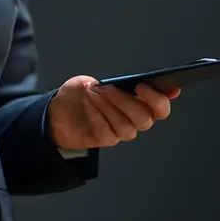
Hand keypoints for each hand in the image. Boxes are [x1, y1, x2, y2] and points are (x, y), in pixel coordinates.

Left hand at [46, 75, 181, 149]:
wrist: (59, 110)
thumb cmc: (81, 93)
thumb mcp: (94, 80)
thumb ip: (113, 81)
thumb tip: (131, 81)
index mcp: (140, 102)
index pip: (161, 107)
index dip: (158, 99)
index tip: (142, 86)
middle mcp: (135, 119)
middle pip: (145, 118)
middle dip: (125, 100)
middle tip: (109, 88)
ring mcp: (122, 131)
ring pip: (126, 125)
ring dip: (108, 106)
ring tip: (93, 92)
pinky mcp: (107, 140)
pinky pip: (107, 132)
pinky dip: (96, 115)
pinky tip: (88, 105)